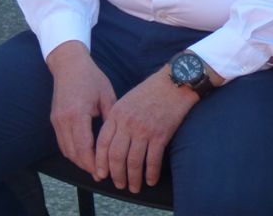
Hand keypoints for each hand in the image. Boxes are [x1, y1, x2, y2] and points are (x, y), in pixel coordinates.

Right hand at [46, 41, 116, 176]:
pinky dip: (72, 152)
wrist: (68, 64)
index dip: (94, 164)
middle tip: (103, 175)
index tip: (105, 175)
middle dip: (88, 167)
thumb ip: (111, 119)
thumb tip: (119, 141)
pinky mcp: (54, 119)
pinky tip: (84, 155)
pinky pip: (62, 142)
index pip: (85, 147)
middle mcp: (64, 119)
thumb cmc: (91, 77)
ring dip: (79, 161)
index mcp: (78, 113)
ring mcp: (56, 120)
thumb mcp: (107, 96)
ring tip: (95, 168)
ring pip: (66, 150)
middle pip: (74, 153)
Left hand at [93, 69, 196, 192]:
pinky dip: (151, 173)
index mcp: (116, 114)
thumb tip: (110, 141)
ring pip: (133, 161)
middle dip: (115, 174)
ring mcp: (144, 130)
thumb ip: (116, 119)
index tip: (100, 173)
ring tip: (133, 187)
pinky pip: (153, 160)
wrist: (172, 84)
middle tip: (117, 184)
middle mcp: (127, 123)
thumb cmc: (148, 93)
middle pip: (116, 155)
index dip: (100, 161)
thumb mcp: (125, 101)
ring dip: (133, 178)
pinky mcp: (160, 135)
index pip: (102, 143)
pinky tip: (150, 180)